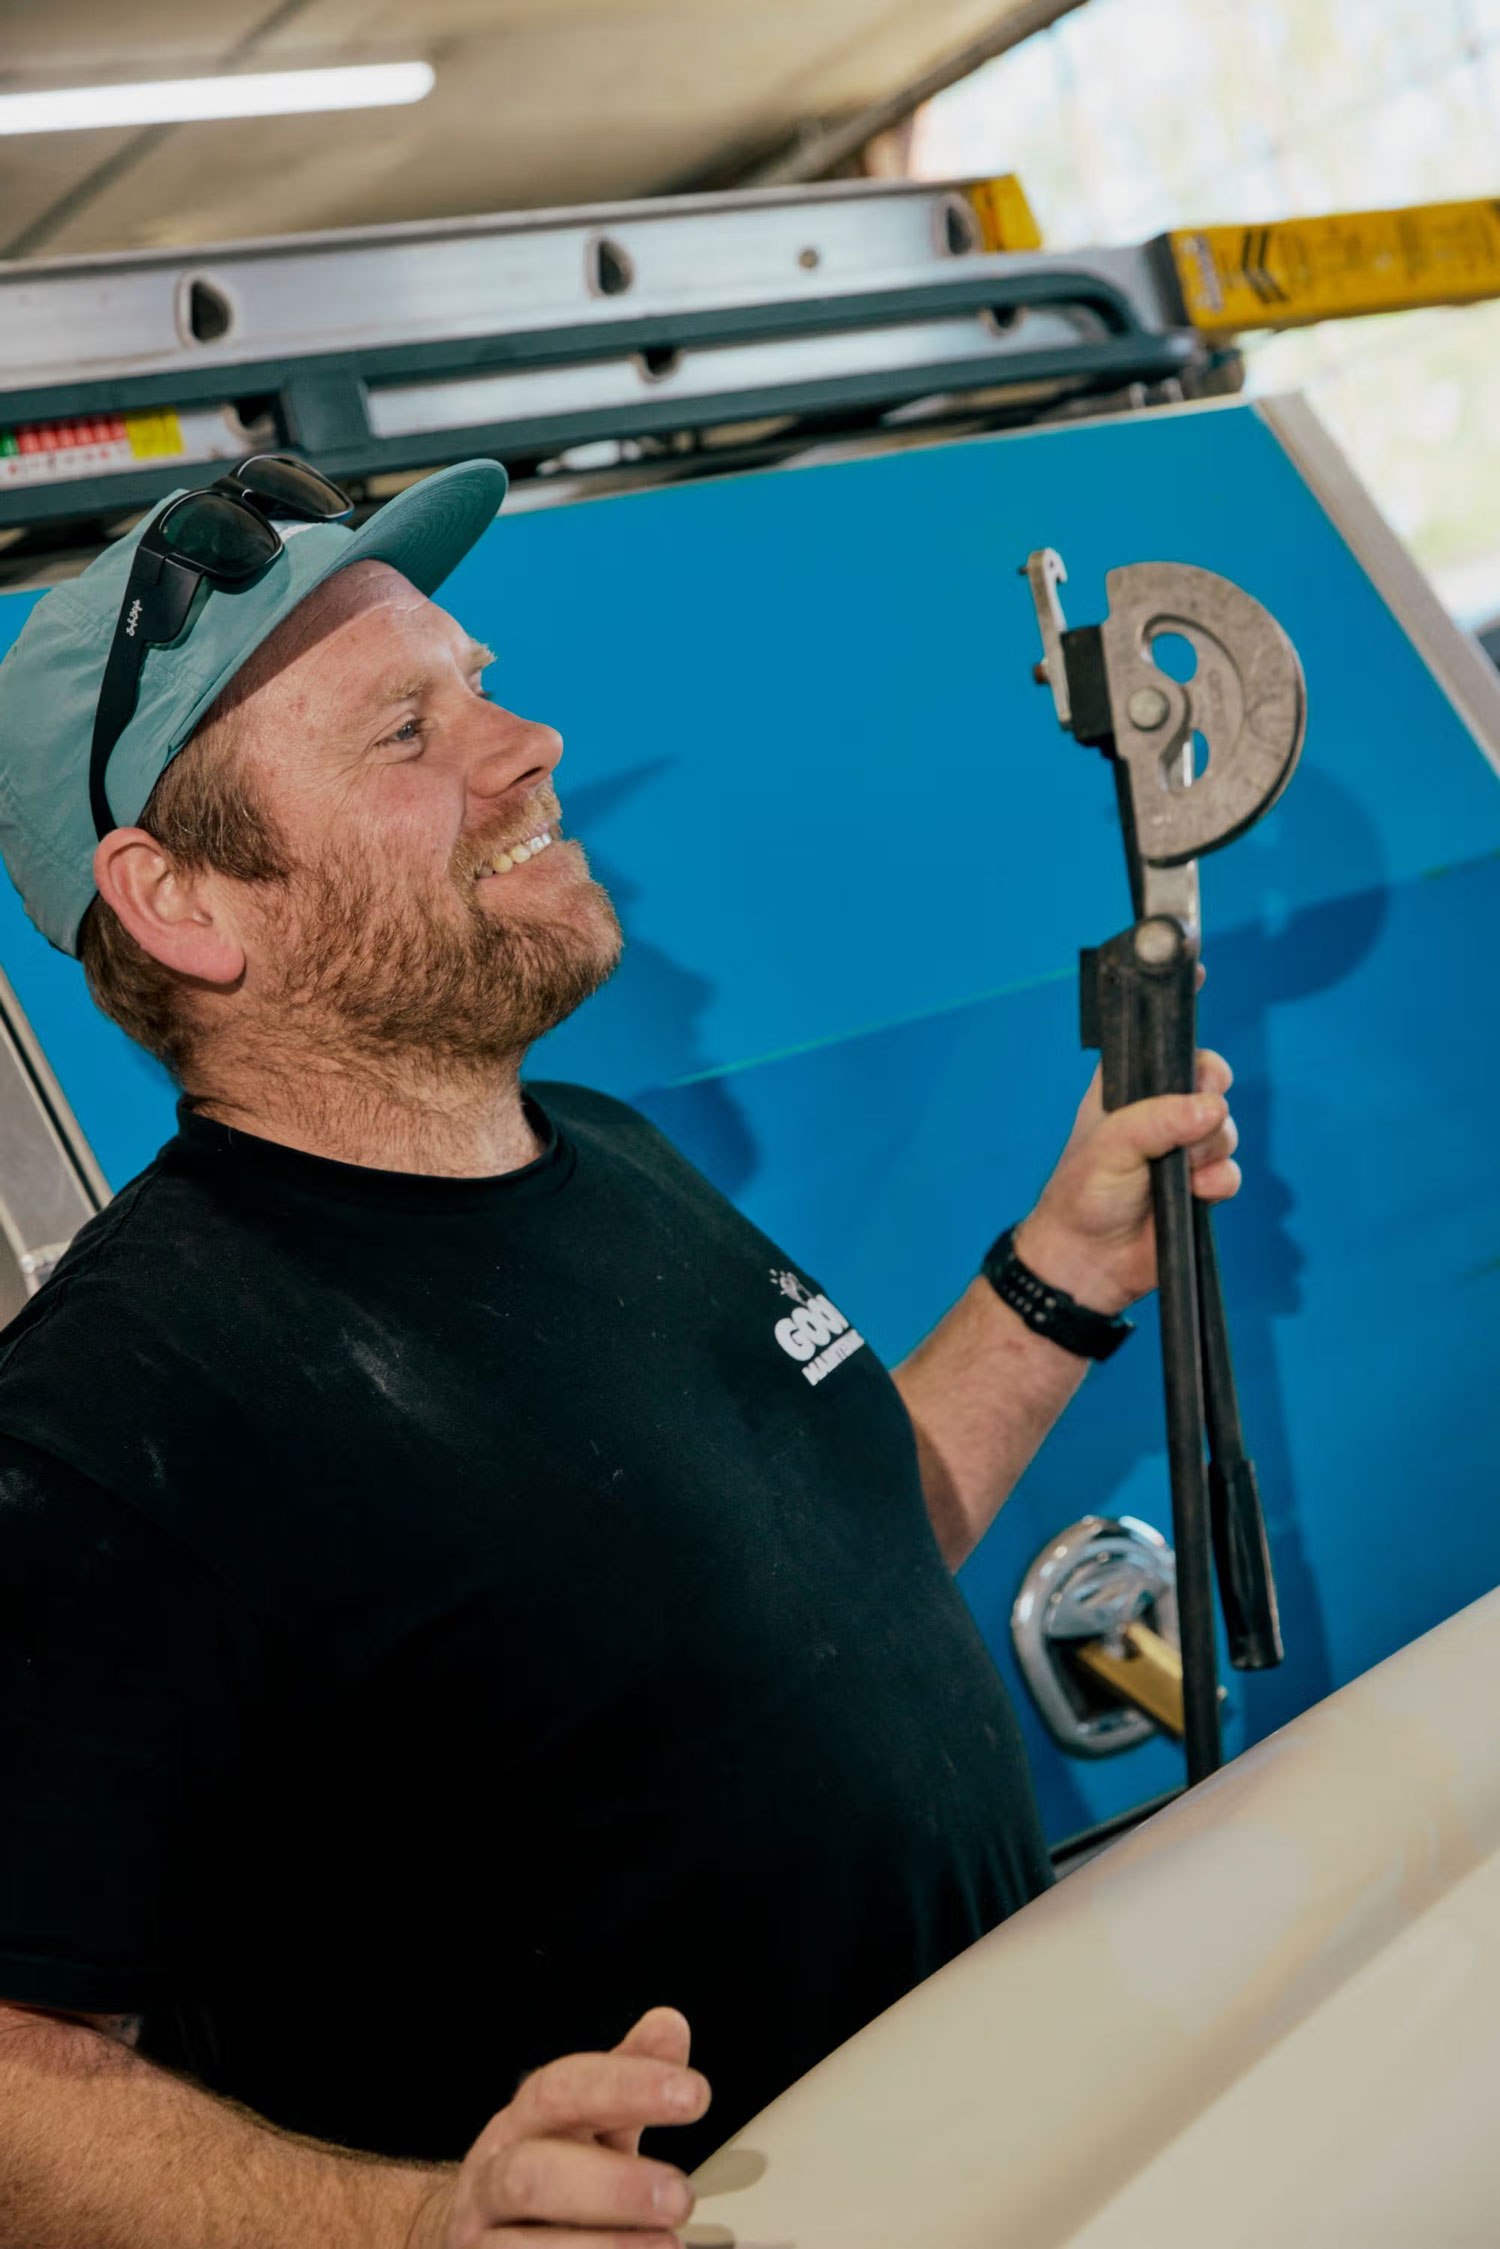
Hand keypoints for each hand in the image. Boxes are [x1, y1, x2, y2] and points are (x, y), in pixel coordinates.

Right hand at [417, 2006, 708, 2248]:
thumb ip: (627, 2077)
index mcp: (525, 2119)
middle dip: (612, 2186)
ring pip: (522, 2244)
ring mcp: (482, 2234)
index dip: (627, 2086)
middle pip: (535, 2173)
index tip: (694, 2094)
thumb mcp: (587, 2120)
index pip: (564, 2088)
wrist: (478, 2229)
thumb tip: (669, 2026)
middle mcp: (495, 2173)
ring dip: (603, 2247)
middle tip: (680, 2197)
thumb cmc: (549, 2169)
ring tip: (666, 2246)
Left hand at [1013, 1051, 1238, 1316]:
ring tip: (1182, 1175)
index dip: (1194, 1065)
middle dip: (1207, 1118)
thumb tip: (1214, 1108)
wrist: (1087, 1262)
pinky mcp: (1199, 1188)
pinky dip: (1220, 1183)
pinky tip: (1195, 1195)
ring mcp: (1181, 1153)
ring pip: (1225, 1134)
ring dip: (1211, 1153)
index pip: (1171, 1055)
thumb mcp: (1113, 1145)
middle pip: (1211, 1093)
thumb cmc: (1084, 1196)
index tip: (1204, 1081)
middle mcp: (1158, 1117)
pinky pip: (1231, 1173)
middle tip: (1181, 1144)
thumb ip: (1160, 1120)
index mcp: (1128, 1092)